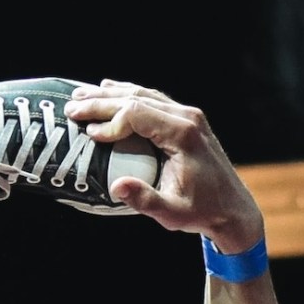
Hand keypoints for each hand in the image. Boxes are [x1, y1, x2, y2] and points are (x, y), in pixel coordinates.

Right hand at [64, 82, 261, 254]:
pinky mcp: (187, 120)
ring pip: (144, 94)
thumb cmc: (202, 212)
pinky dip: (128, 95)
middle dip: (101, 102)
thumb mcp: (172, 213)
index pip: (136, 114)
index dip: (109, 122)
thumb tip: (116, 186)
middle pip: (137, 98)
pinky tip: (110, 90)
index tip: (89, 135)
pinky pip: (153, 99)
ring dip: (110, 94)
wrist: (232, 208)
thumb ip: (145, 200)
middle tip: (71, 107)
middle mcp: (187, 118)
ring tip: (81, 95)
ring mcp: (188, 116)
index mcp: (183, 135)